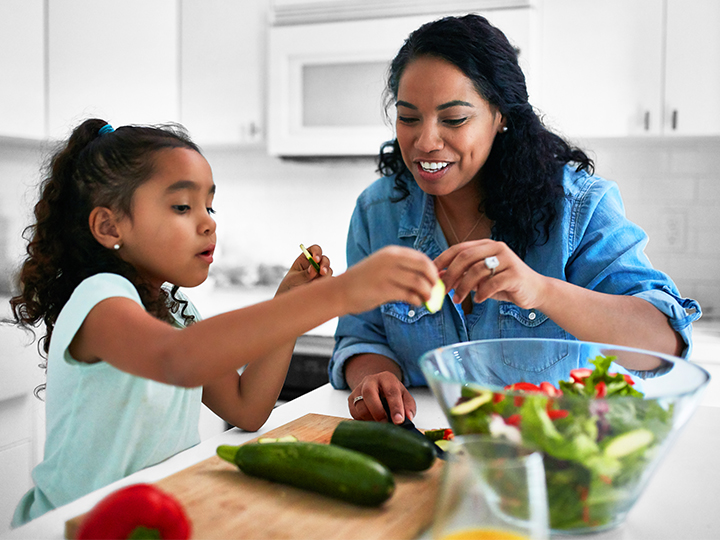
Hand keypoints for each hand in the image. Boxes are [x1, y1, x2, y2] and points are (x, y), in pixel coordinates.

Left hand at [275, 244, 331, 295]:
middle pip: (324, 259)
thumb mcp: (294, 279)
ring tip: (318, 283)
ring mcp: (320, 273)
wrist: (291, 300)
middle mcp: (315, 264)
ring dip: (326, 275)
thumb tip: (314, 268)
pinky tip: (320, 288)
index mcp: (305, 258)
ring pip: (328, 270)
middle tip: (322, 272)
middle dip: (324, 265)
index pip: (315, 249)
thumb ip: (304, 274)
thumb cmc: (289, 286)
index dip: (317, 252)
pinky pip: (330, 281)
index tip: (315, 259)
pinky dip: (327, 283)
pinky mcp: (324, 282)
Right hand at [339, 245, 438, 313]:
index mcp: (391, 252)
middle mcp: (390, 260)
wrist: (340, 291)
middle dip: (433, 280)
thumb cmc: (363, 281)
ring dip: (427, 293)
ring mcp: (387, 274)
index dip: (432, 270)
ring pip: (419, 283)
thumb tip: (426, 278)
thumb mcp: (382, 266)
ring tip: (426, 300)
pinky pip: (409, 295)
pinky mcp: (384, 290)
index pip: (421, 258)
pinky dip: (417, 300)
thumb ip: (401, 269)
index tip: (435, 280)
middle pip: (424, 267)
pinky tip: (416, 303)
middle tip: (435, 290)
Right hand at [348, 371, 415, 423]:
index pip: (391, 391)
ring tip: (380, 424)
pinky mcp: (350, 399)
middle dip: (378, 412)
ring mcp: (358, 389)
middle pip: (369, 394)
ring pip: (360, 406)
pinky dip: (363, 421)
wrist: (377, 386)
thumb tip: (408, 418)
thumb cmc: (392, 393)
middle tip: (386, 424)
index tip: (399, 421)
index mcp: (386, 378)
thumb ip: (409, 406)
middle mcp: (370, 380)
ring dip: (370, 419)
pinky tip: (372, 421)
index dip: (395, 407)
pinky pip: (354, 413)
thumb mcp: (404, 396)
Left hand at [433, 239, 548, 308]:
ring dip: (463, 287)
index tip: (431, 273)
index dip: (443, 260)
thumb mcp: (480, 279)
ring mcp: (507, 260)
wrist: (535, 291)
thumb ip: (462, 275)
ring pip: (477, 271)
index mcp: (486, 245)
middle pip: (465, 257)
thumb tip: (438, 277)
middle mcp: (496, 248)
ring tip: (457, 300)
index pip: (459, 248)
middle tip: (443, 290)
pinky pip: (492, 284)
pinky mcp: (515, 274)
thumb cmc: (503, 284)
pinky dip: (481, 293)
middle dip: (450, 275)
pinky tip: (478, 300)